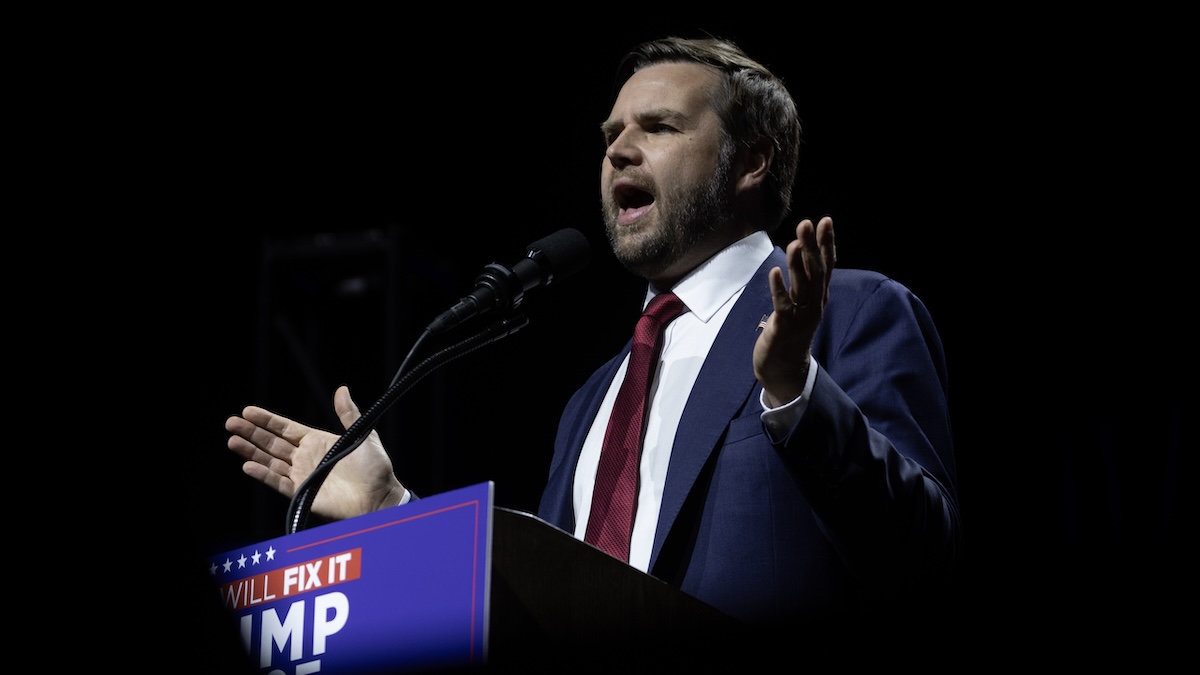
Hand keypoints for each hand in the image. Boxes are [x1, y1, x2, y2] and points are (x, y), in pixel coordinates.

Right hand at [226, 385, 406, 520]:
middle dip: (251, 433)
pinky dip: (263, 474)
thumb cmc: (375, 467)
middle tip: (231, 422)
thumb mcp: (362, 434)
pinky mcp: (302, 493)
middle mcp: (306, 458)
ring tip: (232, 440)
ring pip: (270, 461)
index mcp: (318, 442)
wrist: (379, 497)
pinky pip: (278, 483)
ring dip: (251, 452)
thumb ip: (348, 413)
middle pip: (272, 443)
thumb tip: (341, 389)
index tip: (248, 411)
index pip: (285, 428)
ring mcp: (302, 475)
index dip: (267, 420)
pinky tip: (248, 465)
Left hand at [753, 216, 835, 406]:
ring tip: (795, 242)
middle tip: (807, 223)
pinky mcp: (783, 328)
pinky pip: (783, 306)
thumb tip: (804, 251)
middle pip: (816, 272)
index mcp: (819, 297)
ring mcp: (800, 317)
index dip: (827, 243)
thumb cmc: (790, 331)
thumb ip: (804, 280)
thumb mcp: (801, 303)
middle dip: (812, 247)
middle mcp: (814, 305)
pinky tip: (774, 272)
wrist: (783, 369)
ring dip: (798, 264)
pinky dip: (779, 289)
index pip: (827, 266)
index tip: (826, 220)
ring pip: (802, 286)